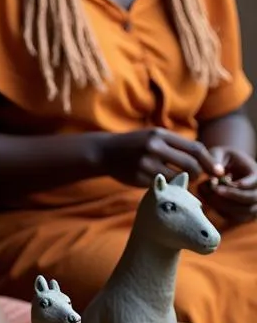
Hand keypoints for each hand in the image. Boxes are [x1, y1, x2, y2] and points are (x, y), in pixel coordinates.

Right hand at [101, 129, 221, 187]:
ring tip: (178, 180)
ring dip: (183, 183)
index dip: (209, 161)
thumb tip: (206, 160)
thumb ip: (176, 145)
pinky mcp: (138, 177)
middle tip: (194, 177)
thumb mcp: (155, 136)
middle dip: (197, 174)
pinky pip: (162, 186)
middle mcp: (154, 147)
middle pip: (190, 165)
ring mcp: (145, 163)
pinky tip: (163, 184)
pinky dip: (167, 187)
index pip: (195, 149)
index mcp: (161, 135)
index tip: (218, 171)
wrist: (104, 151)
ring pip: (177, 178)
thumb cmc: (135, 144)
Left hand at [200, 147, 256, 223]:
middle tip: (213, 189)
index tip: (224, 183)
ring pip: (243, 213)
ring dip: (223, 205)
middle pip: (251, 199)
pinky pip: (233, 218)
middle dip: (230, 196)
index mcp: (256, 174)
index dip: (241, 185)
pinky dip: (219, 210)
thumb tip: (217, 174)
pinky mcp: (242, 214)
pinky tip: (208, 198)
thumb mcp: (219, 153)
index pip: (255, 182)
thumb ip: (216, 159)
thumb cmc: (222, 158)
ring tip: (207, 192)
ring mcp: (252, 205)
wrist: (226, 168)